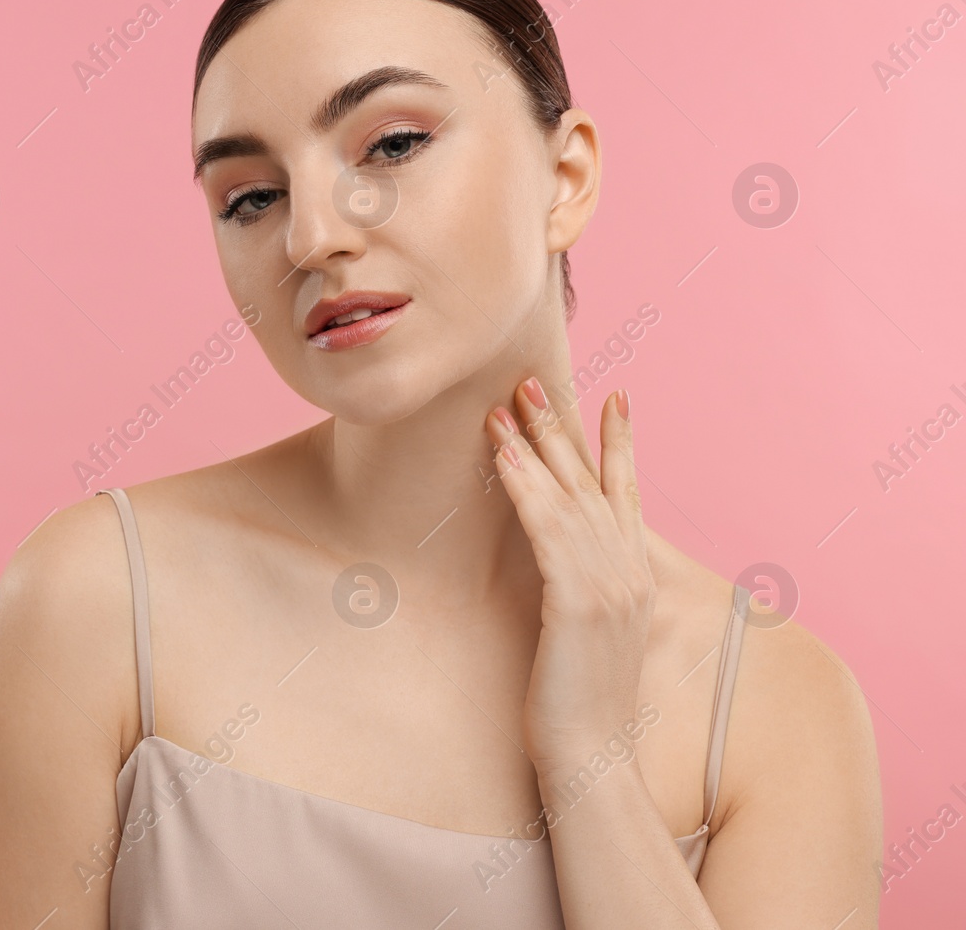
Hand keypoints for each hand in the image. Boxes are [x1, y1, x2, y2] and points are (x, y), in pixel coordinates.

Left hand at [485, 378, 653, 778]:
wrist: (594, 758)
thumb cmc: (579, 705)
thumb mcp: (587, 637)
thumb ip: (581, 594)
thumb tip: (559, 572)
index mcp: (634, 579)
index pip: (627, 494)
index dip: (619, 444)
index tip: (614, 398)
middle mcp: (628, 572)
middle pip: (594, 481)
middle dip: (562, 428)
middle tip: (532, 380)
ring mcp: (608, 585)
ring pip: (568, 495)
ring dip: (534, 445)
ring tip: (504, 404)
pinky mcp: (579, 602)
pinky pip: (546, 529)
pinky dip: (525, 487)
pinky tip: (502, 457)